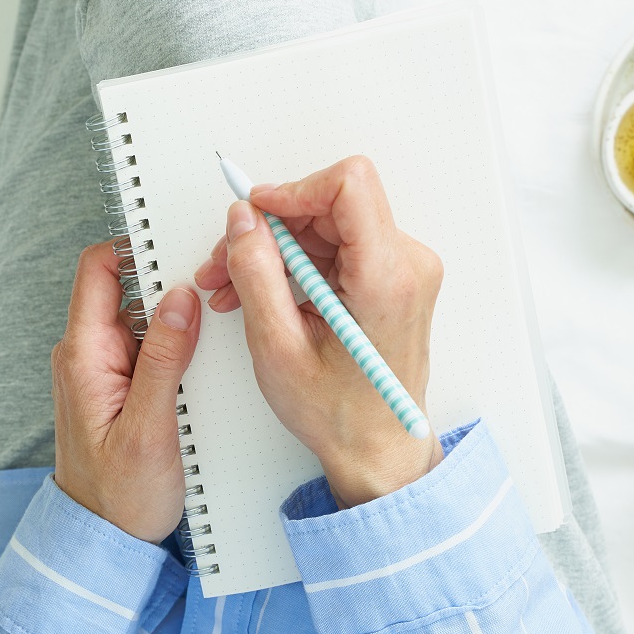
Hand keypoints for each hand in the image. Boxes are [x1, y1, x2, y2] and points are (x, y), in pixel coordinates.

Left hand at [52, 242, 201, 542]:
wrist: (105, 541)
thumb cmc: (120, 495)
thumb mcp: (148, 428)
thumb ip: (163, 360)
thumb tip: (179, 299)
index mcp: (84, 355)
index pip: (99, 270)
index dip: (137, 247)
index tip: (182, 246)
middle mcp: (89, 354)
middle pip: (128, 287)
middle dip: (172, 280)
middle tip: (217, 286)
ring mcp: (106, 369)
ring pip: (145, 316)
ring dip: (181, 315)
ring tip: (219, 324)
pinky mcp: (124, 385)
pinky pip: (152, 346)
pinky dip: (180, 343)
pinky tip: (208, 358)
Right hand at [194, 156, 443, 506]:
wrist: (378, 448)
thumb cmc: (340, 414)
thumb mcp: (278, 346)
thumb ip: (257, 272)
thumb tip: (243, 220)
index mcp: (387, 278)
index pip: (349, 185)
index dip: (294, 190)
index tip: (256, 213)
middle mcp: (408, 265)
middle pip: (331, 205)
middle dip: (272, 229)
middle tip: (225, 264)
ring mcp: (405, 271)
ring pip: (329, 226)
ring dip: (278, 250)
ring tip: (235, 288)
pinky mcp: (394, 279)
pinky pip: (340, 249)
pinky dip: (298, 265)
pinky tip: (266, 293)